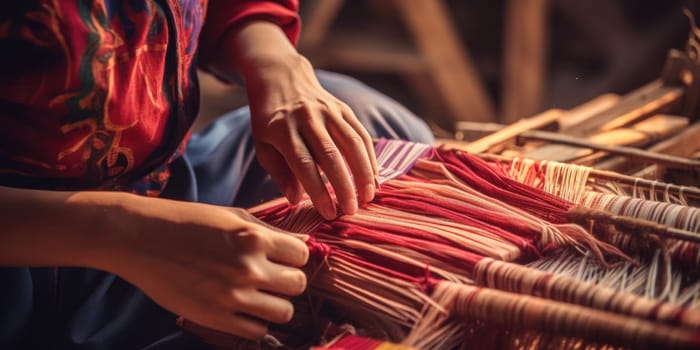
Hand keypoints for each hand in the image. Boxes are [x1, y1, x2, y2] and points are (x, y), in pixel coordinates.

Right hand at [109, 196, 308, 339]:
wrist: (139, 238)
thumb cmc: (188, 221)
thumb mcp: (232, 216)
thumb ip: (271, 231)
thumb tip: (305, 242)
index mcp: (254, 237)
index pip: (302, 255)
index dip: (294, 258)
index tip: (282, 258)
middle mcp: (248, 268)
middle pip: (298, 285)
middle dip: (289, 281)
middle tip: (272, 278)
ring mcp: (232, 296)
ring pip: (283, 312)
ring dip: (276, 305)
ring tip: (259, 295)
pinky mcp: (214, 317)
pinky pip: (256, 332)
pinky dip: (255, 322)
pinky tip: (243, 309)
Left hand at [245, 53, 377, 219]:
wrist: (281, 76)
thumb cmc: (269, 120)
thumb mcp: (262, 145)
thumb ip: (279, 172)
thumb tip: (297, 200)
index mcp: (282, 130)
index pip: (303, 164)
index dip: (318, 190)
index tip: (328, 213)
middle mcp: (307, 118)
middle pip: (330, 155)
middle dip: (344, 186)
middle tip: (351, 210)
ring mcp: (327, 111)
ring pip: (352, 143)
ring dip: (363, 173)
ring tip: (368, 197)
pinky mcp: (343, 108)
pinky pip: (360, 134)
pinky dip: (369, 157)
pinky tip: (373, 177)